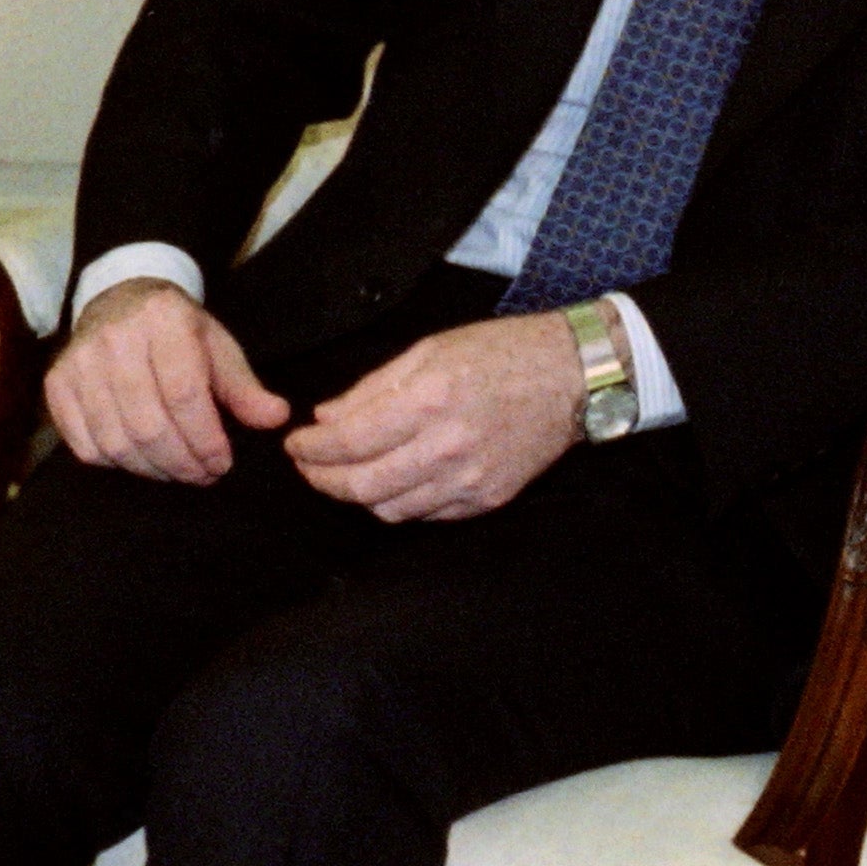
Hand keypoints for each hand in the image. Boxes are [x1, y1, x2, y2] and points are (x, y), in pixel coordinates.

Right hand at [45, 278, 290, 483]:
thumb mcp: (217, 346)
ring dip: (151, 469)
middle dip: (181, 463)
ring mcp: (79, 362)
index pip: (184, 395)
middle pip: (148, 425)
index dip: (205, 440)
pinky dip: (116, 463)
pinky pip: (84, 445)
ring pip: (115, 441)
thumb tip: (276, 419)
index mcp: (164, 321)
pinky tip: (139, 458)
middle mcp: (115, 339)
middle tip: (202, 475)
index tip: (221, 463)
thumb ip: (244, 387)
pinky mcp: (56, 384)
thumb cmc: (176, 329)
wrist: (119, 297)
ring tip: (175, 470)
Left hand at [288, 311, 586, 523]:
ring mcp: (470, 480)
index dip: (311, 449)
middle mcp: (448, 447)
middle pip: (362, 486)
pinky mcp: (486, 498)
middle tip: (308, 468)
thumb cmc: (501, 353)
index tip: (296, 445)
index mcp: (430, 401)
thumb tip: (326, 419)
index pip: (348, 441)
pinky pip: (425, 514)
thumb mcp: (429, 351)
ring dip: (358, 495)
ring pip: (390, 509)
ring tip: (346, 474)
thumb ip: (372, 389)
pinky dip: (398, 502)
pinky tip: (392, 480)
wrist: (570, 377)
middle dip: (323, 480)